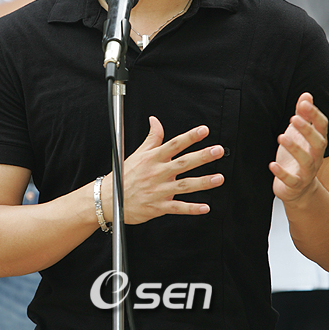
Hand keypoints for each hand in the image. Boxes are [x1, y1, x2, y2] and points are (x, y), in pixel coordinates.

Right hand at [101, 116, 224, 224]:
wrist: (109, 199)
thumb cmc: (124, 175)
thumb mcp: (137, 153)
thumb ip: (152, 138)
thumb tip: (155, 120)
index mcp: (153, 159)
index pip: (174, 144)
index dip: (189, 137)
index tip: (204, 130)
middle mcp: (157, 173)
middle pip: (183, 163)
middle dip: (202, 156)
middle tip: (217, 150)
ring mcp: (159, 190)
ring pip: (184, 185)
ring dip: (203, 182)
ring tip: (219, 178)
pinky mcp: (158, 206)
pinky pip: (178, 208)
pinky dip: (192, 209)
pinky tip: (205, 207)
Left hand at [270, 92, 327, 205]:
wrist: (298, 189)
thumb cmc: (298, 156)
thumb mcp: (299, 134)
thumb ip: (303, 115)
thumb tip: (306, 95)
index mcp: (317, 142)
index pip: (322, 126)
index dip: (315, 115)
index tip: (304, 103)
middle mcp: (316, 157)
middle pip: (318, 143)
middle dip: (308, 130)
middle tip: (294, 118)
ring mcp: (307, 172)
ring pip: (307, 161)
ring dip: (295, 149)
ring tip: (281, 137)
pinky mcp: (296, 184)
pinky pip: (291, 180)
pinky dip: (282, 173)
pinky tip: (272, 165)